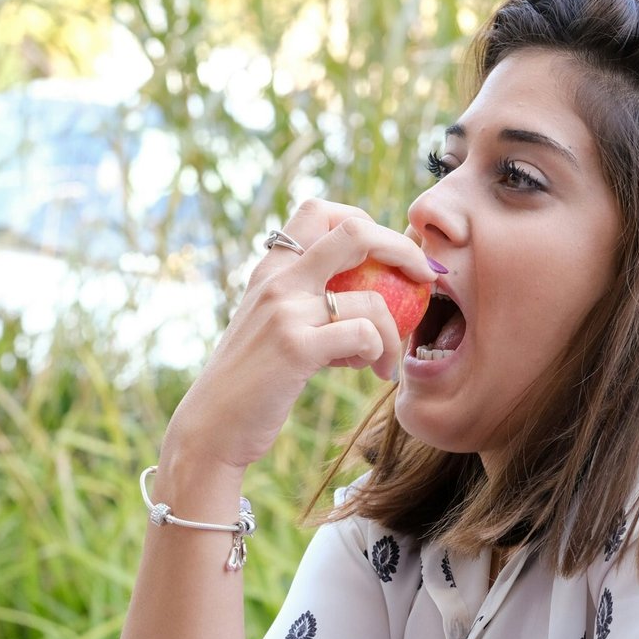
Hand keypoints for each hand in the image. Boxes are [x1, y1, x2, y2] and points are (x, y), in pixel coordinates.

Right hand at [165, 200, 436, 471]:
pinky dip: (380, 352)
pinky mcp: (295, 347)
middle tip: (425, 278)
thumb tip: (372, 297)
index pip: (322, 212)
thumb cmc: (252, 382)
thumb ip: (310, 304)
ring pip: (371, 298)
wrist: (212, 426)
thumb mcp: (274, 327)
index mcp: (272, 268)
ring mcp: (285, 310)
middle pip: (354, 230)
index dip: (368, 223)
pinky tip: (373, 371)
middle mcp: (277, 279)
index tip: (391, 256)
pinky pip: (363, 335)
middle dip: (403, 248)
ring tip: (388, 360)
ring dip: (395, 332)